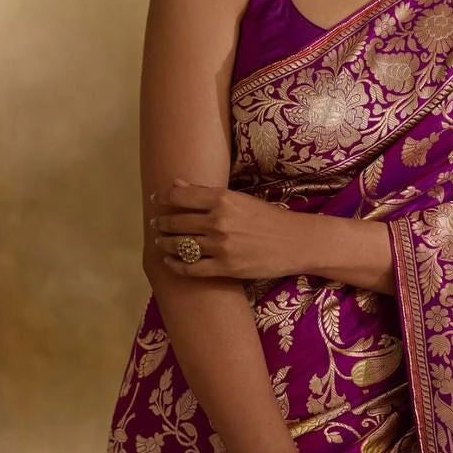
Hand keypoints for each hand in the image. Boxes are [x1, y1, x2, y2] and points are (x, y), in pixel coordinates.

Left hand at [150, 178, 306, 279]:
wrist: (295, 242)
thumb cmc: (269, 218)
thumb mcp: (240, 199)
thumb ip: (206, 193)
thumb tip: (176, 184)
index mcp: (223, 199)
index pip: (179, 196)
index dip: (162, 198)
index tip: (156, 200)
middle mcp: (218, 221)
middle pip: (175, 221)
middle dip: (162, 223)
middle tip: (157, 224)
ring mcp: (220, 246)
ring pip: (179, 245)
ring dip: (165, 244)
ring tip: (161, 242)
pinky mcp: (225, 268)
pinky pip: (190, 268)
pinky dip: (176, 265)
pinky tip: (171, 262)